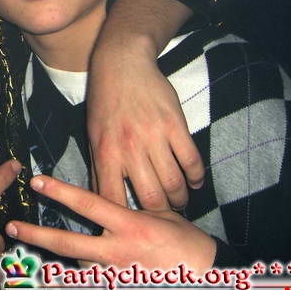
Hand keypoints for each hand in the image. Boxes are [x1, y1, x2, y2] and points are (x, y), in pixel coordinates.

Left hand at [6, 175, 215, 289]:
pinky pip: (92, 285)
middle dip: (34, 234)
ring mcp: (115, 279)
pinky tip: (82, 272)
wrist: (208, 286)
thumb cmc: (187, 246)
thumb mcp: (160, 217)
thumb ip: (128, 211)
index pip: (87, 204)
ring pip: (75, 268)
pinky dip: (83, 277)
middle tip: (11, 227)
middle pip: (66, 243)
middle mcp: (117, 252)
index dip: (59, 191)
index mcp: (129, 225)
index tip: (37, 181)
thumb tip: (102, 203)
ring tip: (41, 253)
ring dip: (61, 260)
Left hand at [87, 40, 203, 209]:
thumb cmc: (104, 103)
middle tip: (164, 217)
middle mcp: (130, 148)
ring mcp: (154, 137)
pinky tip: (194, 182)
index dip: (125, 218)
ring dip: (180, 199)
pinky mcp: (176, 125)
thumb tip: (101, 200)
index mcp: (106, 153)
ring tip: (179, 202)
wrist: (122, 65)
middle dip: (160, 214)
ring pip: (174, 184)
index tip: (133, 224)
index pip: (115, 200)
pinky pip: (192, 161)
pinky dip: (196, 178)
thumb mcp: (93, 136)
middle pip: (151, 199)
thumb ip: (99, 168)